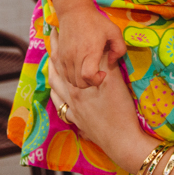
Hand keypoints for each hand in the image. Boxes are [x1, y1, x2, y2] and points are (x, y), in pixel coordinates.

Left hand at [46, 45, 151, 171]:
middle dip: (53, 58)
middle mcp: (71, 98)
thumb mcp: (115, 82)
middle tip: (51, 44)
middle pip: (56, 74)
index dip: (60, 45)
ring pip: (56, 90)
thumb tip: (101, 48)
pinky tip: (58, 95)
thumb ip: (106, 64)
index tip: (56, 32)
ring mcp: (74, 112)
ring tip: (51, 66)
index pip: (65, 61)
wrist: (122, 142)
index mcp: (78, 86)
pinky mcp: (79, 123)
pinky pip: (62, 108)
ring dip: (52, 76)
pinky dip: (58, 98)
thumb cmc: (121, 111)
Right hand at [53, 4, 126, 87]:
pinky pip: (64, 73)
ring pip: (71, 80)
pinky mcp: (60, 55)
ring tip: (88, 71)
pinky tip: (80, 67)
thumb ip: (120, 49)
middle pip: (79, 83)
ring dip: (81, 81)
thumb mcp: (114, 31)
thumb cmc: (95, 21)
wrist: (74, 11)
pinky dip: (72, 76)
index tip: (103, 73)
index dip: (96, 80)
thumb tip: (111, 63)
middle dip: (90, 83)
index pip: (88, 76)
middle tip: (96, 74)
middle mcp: (75, 56)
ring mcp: (65, 57)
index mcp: (90, 51)